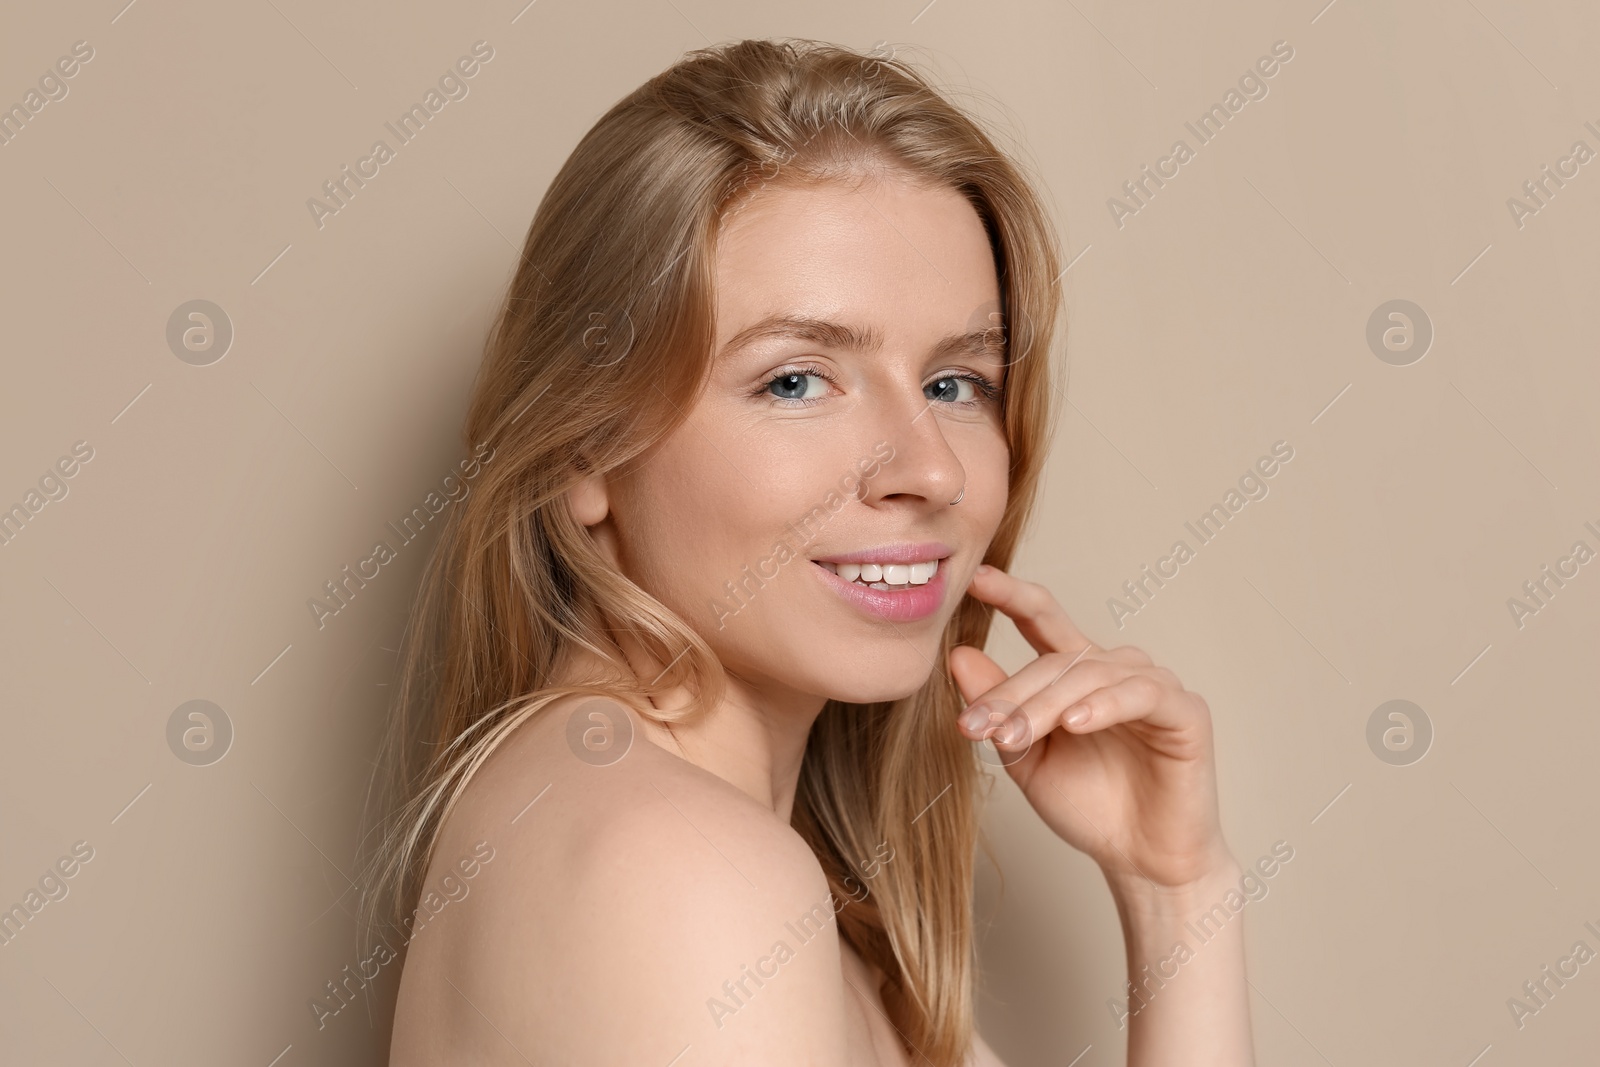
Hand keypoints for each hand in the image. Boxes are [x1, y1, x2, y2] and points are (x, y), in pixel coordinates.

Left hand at [949, 565, 1233, 891]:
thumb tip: (958, 656)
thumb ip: (999, 708)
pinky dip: (1103, 705)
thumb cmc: (1089, 806)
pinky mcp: (1185, 711)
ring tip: (1013, 736)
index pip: (1042, 620)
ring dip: (1046, 705)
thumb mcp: (1026, 757)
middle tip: (973, 725)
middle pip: (1056, 659)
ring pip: (1090, 676)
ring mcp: (1153, 685)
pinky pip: (1140, 694)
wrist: (1140, 860)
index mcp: (1077, 674)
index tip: (977, 579)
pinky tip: (1074, 723)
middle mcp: (1115, 669)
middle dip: (1011, 693)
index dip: (1012, 596)